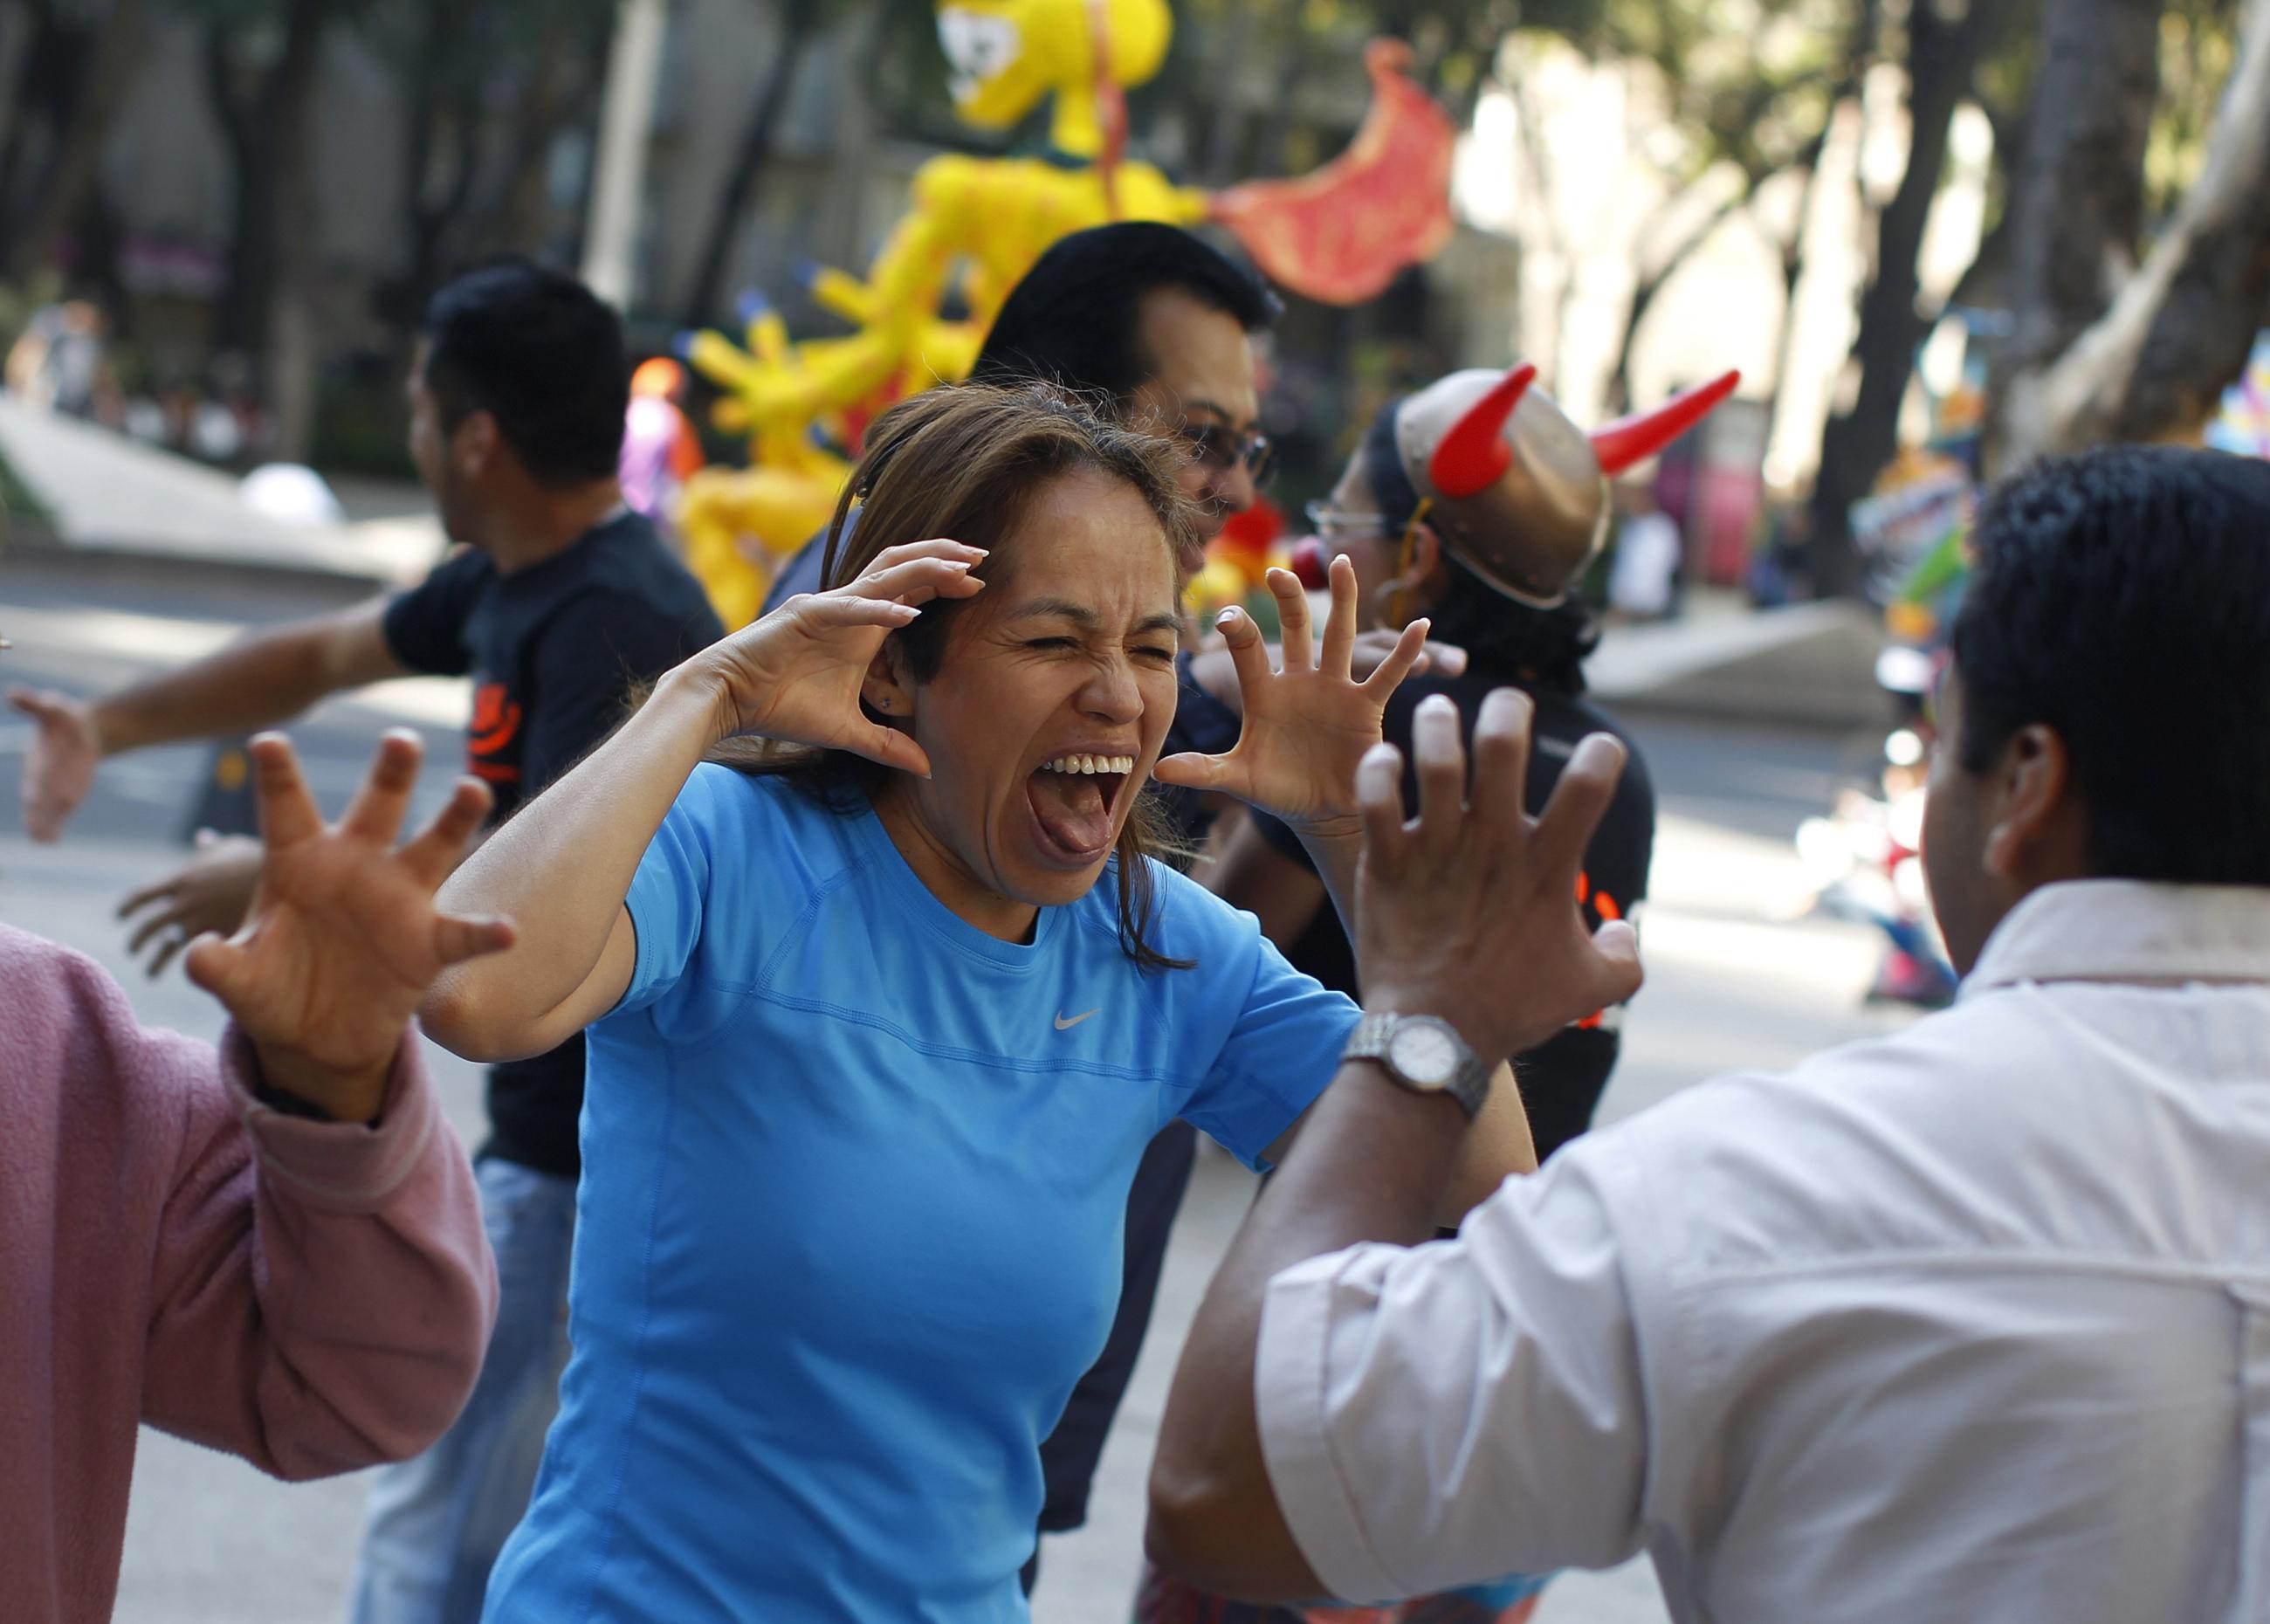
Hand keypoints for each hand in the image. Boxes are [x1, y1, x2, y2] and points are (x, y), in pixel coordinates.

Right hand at [9, 685, 100, 841]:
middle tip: (37, 834)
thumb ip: (35, 704)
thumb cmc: (63, 718)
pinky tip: (52, 841)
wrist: (84, 730)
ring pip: (47, 813)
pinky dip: (55, 826)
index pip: (34, 779)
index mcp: (37, 762)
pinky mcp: (66, 796)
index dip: (35, 790)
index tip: (33, 801)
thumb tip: (13, 693)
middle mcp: (41, 780)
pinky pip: (59, 814)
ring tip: (45, 842)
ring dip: (45, 827)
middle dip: (38, 817)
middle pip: (39, 802)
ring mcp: (53, 791)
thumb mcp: (53, 707)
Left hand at [119, 831, 263, 977]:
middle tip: (132, 950)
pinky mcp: (220, 940)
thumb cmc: (259, 859)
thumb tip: (202, 839)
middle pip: (148, 927)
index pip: (141, 896)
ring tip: (150, 975)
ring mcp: (201, 923)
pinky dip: (189, 967)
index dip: (127, 907)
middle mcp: (184, 903)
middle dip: (136, 941)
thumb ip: (211, 848)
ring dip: (154, 964)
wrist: (288, 878)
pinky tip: (190, 973)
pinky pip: (196, 958)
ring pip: (167, 948)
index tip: (120, 917)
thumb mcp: (232, 846)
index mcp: (181, 878)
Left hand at [186, 730, 514, 1122]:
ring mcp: (399, 900)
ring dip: (454, 818)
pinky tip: (507, 930)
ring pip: (433, 847)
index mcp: (298, 861)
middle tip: (400, 739)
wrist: (316, 1035)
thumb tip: (198, 955)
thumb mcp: (238, 981)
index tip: (266, 742)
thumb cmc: (271, 989)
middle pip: (376, 807)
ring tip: (473, 790)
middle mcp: (356, 865)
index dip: (277, 775)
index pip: (286, 809)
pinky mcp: (429, 943)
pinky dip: (485, 932)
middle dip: (391, 772)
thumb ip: (218, 967)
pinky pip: (462, 934)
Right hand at [678, 537, 987, 775]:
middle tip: (983, 555)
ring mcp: (827, 607)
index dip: (945, 582)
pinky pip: (848, 609)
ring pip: (882, 575)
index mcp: (862, 626)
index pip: (911, 590)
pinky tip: (909, 615)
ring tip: (960, 568)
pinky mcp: (803, 617)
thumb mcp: (846, 732)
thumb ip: (887, 746)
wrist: (728, 701)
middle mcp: (849, 608)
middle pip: (902, 566)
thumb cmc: (782, 707)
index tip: (980, 583)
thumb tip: (926, 770)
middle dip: (943, 556)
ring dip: (923, 569)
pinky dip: (879, 609)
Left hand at [1154, 555, 1428, 832]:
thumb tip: (1158, 769)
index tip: (1228, 617)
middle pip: (1296, 627)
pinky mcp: (1365, 705)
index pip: (1248, 649)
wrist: (1320, 812)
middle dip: (1288, 598)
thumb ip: (1203, 771)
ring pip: (1339, 635)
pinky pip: (1387, 674)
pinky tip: (1421, 626)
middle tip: (1278, 572)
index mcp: (1264, 692)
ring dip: (1342, 599)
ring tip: (1343, 562)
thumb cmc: (1278, 789)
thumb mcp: (1239, 778)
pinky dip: (1405, 651)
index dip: (1239, 629)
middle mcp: (1299, 680)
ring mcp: (1334, 688)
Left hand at [1356, 689, 1643, 1061]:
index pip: (1589, 785)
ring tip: (1437, 711)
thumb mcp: (1590, 989)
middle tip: (1507, 702)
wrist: (1433, 1039)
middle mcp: (1493, 847)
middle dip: (1508, 710)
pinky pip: (1375, 800)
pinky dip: (1378, 772)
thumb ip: (1623, 957)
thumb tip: (1623, 932)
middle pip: (1504, 749)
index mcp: (1547, 866)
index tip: (1600, 751)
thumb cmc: (1513, 1011)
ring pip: (1436, 762)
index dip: (1602, 755)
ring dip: (1437, 726)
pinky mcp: (1386, 865)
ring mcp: (1437, 852)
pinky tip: (1384, 761)